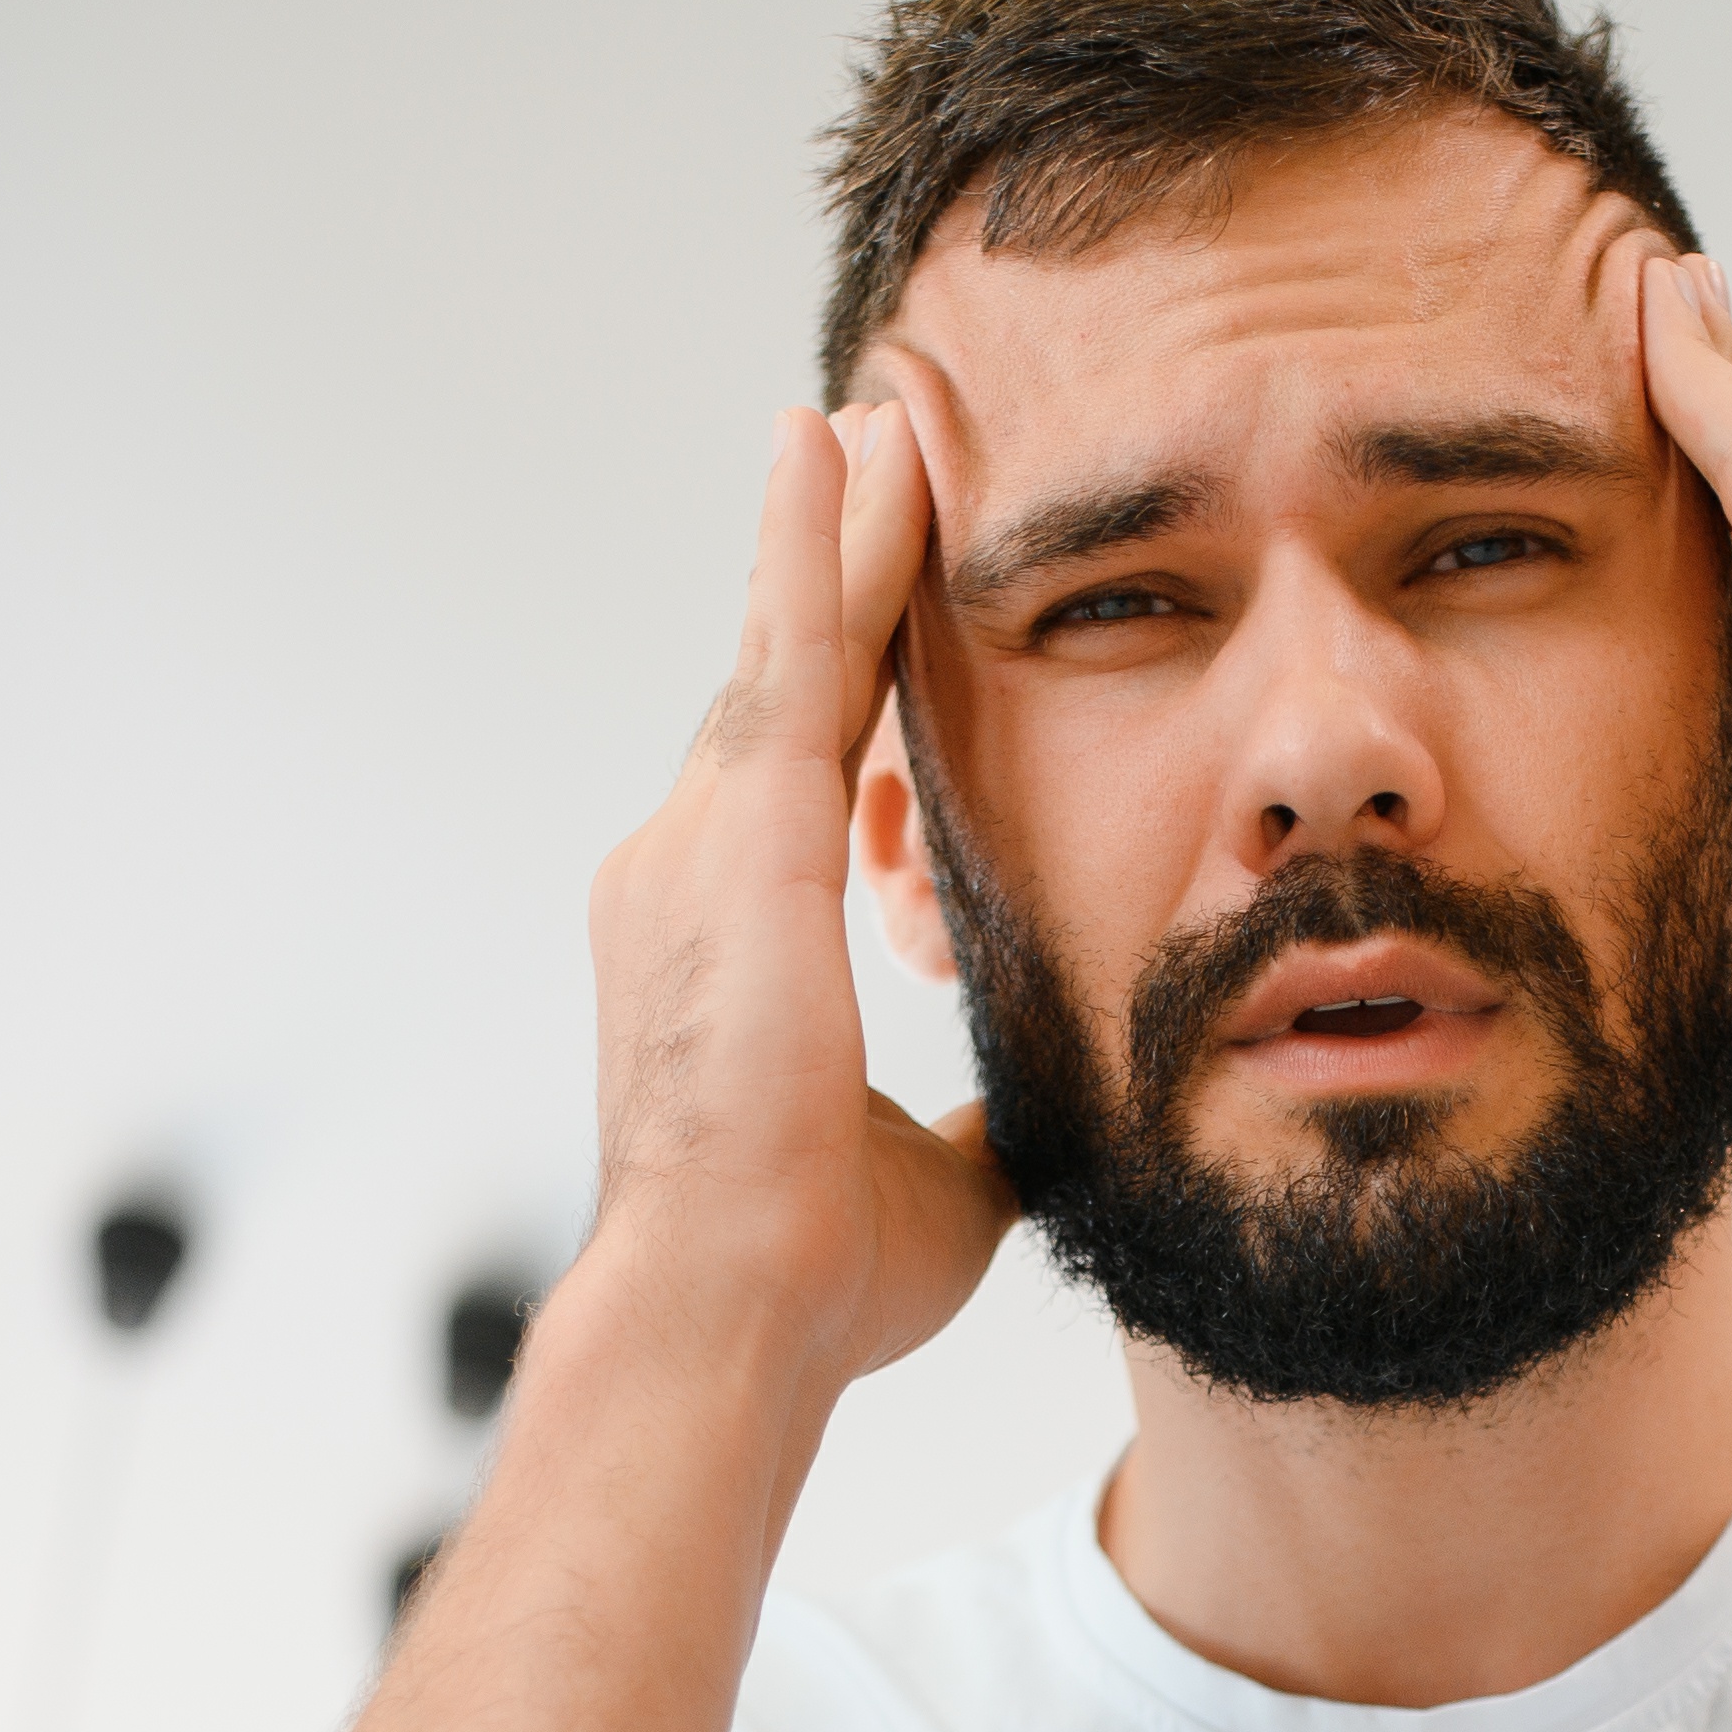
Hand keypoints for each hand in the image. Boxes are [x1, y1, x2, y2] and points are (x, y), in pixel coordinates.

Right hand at [579, 402, 1015, 1387]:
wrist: (732, 1311)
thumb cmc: (812, 1278)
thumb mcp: (936, 1174)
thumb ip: (978, 1115)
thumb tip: (1044, 1108)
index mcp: (729, 947)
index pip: (801, 784)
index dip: (841, 694)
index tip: (867, 614)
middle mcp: (687, 873)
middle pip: (778, 690)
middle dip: (824, 572)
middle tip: (857, 454)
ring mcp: (699, 846)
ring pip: (784, 649)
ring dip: (831, 530)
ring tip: (869, 421)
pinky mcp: (743, 833)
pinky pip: (790, 654)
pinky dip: (812, 544)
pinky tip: (835, 449)